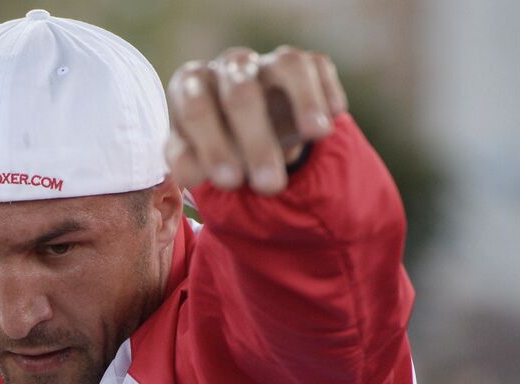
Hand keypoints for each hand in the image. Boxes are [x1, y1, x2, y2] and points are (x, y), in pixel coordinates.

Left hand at [165, 46, 348, 195]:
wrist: (248, 131)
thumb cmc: (216, 143)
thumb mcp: (197, 158)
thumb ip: (188, 165)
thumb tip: (185, 174)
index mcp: (192, 85)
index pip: (196, 107)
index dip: (213, 145)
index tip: (229, 182)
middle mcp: (229, 66)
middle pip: (240, 92)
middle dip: (256, 141)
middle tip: (269, 185)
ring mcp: (268, 62)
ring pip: (286, 66)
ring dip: (304, 101)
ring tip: (318, 134)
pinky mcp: (304, 64)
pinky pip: (316, 67)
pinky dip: (325, 90)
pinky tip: (333, 114)